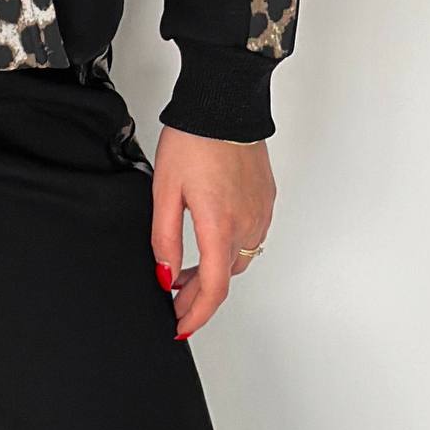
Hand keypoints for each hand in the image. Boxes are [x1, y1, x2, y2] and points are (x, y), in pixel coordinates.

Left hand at [150, 130, 275, 340]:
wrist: (223, 103)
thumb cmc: (193, 139)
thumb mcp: (165, 191)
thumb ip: (163, 238)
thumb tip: (164, 275)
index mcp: (219, 226)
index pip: (213, 289)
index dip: (196, 315)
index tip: (180, 326)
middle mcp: (247, 224)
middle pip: (226, 278)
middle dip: (199, 296)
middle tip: (174, 299)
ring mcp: (260, 212)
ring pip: (239, 259)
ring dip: (214, 271)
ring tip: (184, 270)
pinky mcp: (266, 199)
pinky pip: (250, 236)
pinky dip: (229, 248)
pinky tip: (209, 240)